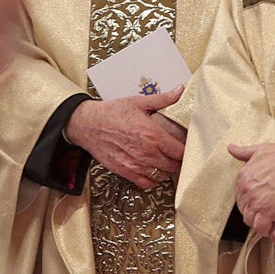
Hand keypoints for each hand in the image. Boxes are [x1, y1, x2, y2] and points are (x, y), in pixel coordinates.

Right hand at [65, 86, 185, 188]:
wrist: (87, 124)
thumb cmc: (112, 112)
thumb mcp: (138, 102)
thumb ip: (162, 99)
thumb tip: (180, 91)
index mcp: (151, 134)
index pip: (179, 151)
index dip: (186, 151)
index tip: (187, 148)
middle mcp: (145, 151)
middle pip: (173, 165)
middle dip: (178, 161)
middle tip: (177, 155)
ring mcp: (135, 164)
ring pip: (161, 175)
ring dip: (166, 170)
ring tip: (165, 161)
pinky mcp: (125, 171)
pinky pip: (146, 183)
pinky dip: (152, 179)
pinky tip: (152, 169)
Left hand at [228, 142, 274, 237]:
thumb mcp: (260, 150)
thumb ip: (244, 152)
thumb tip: (230, 148)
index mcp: (242, 176)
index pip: (239, 196)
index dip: (249, 202)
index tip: (258, 203)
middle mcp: (246, 189)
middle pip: (243, 208)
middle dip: (253, 212)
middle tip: (265, 214)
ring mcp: (255, 201)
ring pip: (249, 219)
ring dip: (258, 222)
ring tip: (269, 221)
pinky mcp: (267, 210)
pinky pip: (260, 226)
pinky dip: (265, 228)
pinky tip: (273, 225)